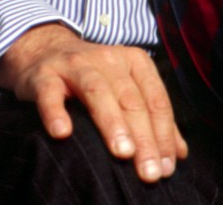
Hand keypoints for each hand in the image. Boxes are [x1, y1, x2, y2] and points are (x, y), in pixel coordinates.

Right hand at [0, 24, 187, 182]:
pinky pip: (50, 93)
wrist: (46, 51)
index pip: (155, 98)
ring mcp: (75, 65)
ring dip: (111, 122)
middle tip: (149, 172)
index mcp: (134, 61)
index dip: (164, 133)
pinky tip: (62, 133)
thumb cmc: (94, 77)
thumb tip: (178, 154)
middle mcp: (108, 59)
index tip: (167, 167)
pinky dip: (55, 111)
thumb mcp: (126, 88)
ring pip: (97, 91)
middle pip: (130, 99)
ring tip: (123, 153)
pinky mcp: (44, 76)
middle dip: (143, 137)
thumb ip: (152, 117)